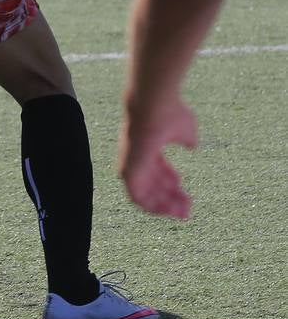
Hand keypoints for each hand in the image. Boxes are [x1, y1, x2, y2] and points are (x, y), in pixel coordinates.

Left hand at [118, 95, 197, 219]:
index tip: (187, 195)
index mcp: (147, 146)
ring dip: (163, 206)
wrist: (154, 105)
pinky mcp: (128, 170)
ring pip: (144, 194)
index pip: (156, 170)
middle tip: (188, 209)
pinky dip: (153, 206)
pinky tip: (170, 210)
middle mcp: (136, 156)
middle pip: (152, 183)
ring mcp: (130, 163)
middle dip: (170, 198)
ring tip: (183, 213)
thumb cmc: (169, 113)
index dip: (172, 183)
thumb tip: (191, 145)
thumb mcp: (184, 129)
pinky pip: (136, 197)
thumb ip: (187, 138)